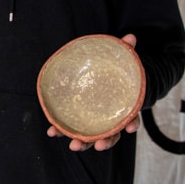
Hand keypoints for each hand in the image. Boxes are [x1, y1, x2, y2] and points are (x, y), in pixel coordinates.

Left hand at [47, 33, 138, 151]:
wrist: (102, 78)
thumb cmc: (113, 73)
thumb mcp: (120, 62)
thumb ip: (125, 51)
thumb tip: (130, 37)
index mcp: (124, 107)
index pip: (132, 117)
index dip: (132, 123)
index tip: (131, 127)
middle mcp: (110, 118)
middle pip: (112, 133)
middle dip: (106, 141)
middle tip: (98, 146)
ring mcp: (95, 122)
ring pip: (92, 136)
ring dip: (83, 143)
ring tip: (73, 146)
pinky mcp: (79, 120)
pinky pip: (72, 128)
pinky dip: (62, 131)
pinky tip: (51, 131)